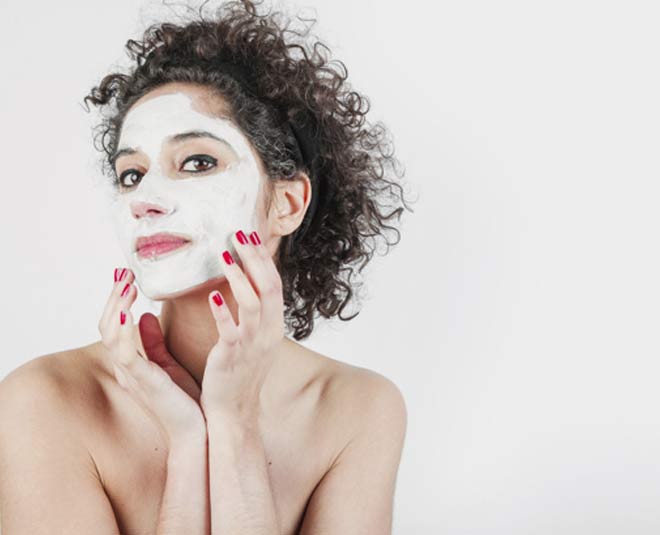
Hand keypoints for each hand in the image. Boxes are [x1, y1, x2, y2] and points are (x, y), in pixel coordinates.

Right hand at [99, 268, 205, 446]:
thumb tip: (145, 314)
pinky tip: (128, 310)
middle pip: (107, 324)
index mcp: (132, 361)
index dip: (117, 298)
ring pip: (111, 334)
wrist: (197, 431)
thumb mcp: (169, 364)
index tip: (127, 274)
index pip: (115, 324)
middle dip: (114, 296)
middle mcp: (126, 366)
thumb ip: (154, 341)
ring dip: (116, 305)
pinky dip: (123, 330)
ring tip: (126, 283)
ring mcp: (131, 374)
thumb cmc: (184, 400)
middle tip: (124, 271)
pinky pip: (125, 353)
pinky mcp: (143, 381)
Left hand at [200, 229, 284, 420]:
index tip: (250, 236)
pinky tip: (212, 294)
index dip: (263, 259)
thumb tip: (242, 286)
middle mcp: (268, 332)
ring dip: (239, 277)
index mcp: (274, 327)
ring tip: (224, 256)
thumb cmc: (239, 374)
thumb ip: (252, 314)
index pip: (274, 285)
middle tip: (240, 233)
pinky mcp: (233, 357)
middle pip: (269, 287)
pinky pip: (232, 330)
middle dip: (255, 258)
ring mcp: (253, 345)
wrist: (234, 412)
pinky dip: (224, 311)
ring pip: (253, 303)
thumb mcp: (254, 340)